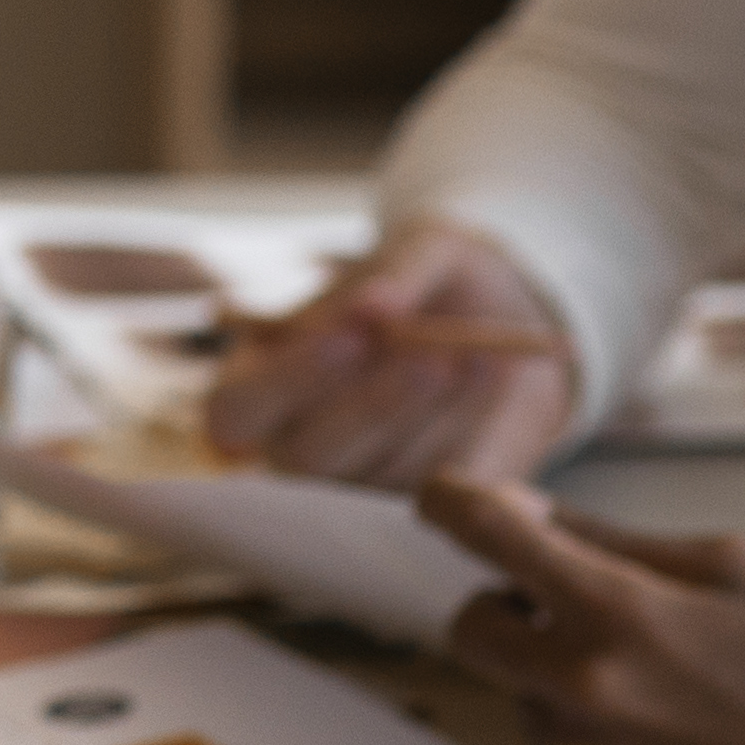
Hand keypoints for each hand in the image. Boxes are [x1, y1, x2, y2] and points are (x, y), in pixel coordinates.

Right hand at [204, 220, 581, 487]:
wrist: (508, 317)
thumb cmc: (436, 277)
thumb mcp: (425, 245)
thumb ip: (396, 269)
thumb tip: (373, 305)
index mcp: (263, 379)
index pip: (236, 411)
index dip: (286, 382)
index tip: (349, 335)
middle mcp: (299, 439)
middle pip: (308, 457)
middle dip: (372, 406)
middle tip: (429, 356)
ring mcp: (359, 480)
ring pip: (380, 473)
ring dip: (432, 413)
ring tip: (481, 352)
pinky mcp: (422, 498)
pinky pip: (441, 487)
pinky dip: (472, 428)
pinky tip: (495, 373)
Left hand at [419, 474, 744, 744]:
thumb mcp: (734, 572)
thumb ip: (616, 538)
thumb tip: (529, 513)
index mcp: (617, 610)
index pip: (487, 534)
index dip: (451, 504)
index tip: (441, 500)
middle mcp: (582, 688)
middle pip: (472, 627)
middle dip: (506, 610)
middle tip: (565, 613)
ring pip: (524, 701)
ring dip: (565, 689)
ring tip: (660, 701)